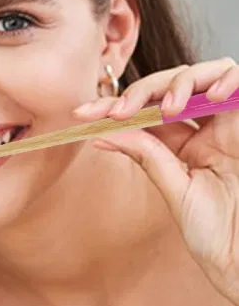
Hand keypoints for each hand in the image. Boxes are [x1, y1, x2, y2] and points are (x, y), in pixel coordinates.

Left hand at [74, 57, 238, 303]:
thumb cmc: (216, 232)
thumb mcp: (174, 189)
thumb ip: (146, 155)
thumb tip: (102, 132)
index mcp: (186, 142)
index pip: (147, 110)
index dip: (115, 106)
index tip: (82, 114)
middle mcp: (210, 127)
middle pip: (173, 84)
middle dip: (141, 90)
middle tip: (118, 110)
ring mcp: (233, 122)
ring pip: (207, 72)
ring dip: (180, 82)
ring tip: (168, 108)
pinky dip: (225, 78)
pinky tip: (208, 98)